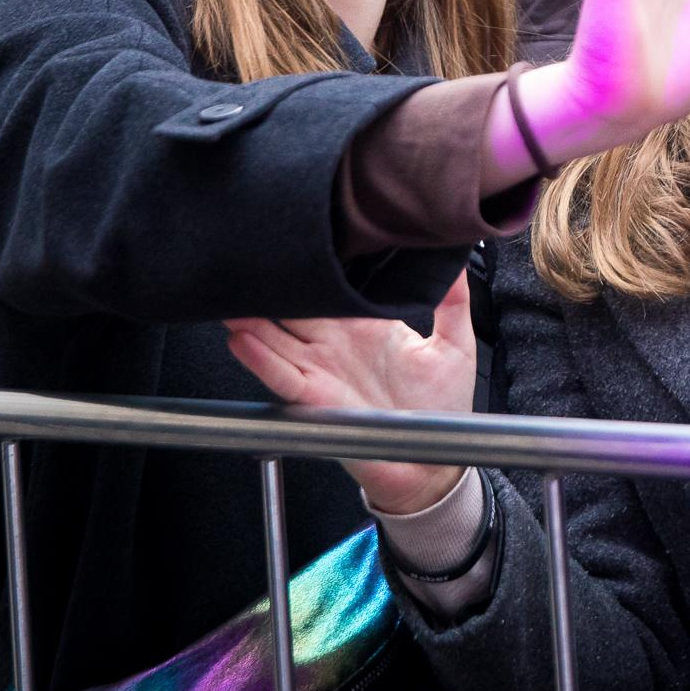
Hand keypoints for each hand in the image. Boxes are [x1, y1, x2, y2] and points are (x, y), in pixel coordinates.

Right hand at [226, 272, 478, 515]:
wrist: (433, 462)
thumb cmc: (442, 406)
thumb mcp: (454, 344)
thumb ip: (453, 300)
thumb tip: (455, 255)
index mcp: (365, 324)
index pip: (332, 284)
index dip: (317, 260)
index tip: (305, 229)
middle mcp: (334, 343)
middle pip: (294, 304)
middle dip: (274, 281)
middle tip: (254, 250)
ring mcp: (318, 369)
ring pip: (274, 334)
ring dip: (252, 316)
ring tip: (233, 291)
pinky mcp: (311, 398)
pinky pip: (279, 375)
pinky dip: (258, 357)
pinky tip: (241, 337)